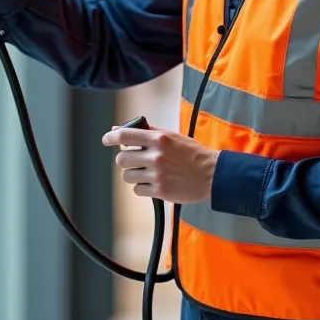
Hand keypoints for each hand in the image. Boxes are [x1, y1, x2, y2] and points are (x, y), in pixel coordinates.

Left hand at [102, 125, 218, 203]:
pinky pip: (137, 190)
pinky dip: (142, 187)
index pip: (125, 135)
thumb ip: (146, 131)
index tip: (106, 139)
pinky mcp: (160, 191)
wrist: (212, 175)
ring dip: (133, 174)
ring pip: (127, 176)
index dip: (111, 137)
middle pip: (122, 159)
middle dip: (126, 160)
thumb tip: (119, 128)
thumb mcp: (171, 136)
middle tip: (136, 160)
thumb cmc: (192, 154)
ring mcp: (157, 174)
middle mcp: (156, 156)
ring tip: (146, 172)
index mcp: (159, 139)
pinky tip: (153, 183)